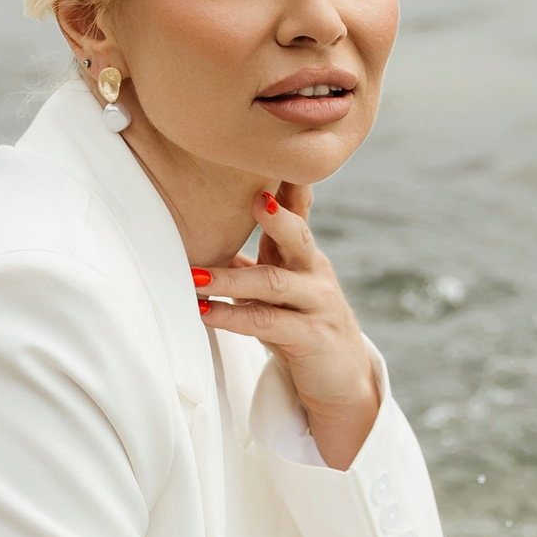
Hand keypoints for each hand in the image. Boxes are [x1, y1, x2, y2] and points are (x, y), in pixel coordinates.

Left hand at [196, 184, 380, 469]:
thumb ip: (254, 262)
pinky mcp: (311, 338)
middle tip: (256, 198)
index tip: (270, 155)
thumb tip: (210, 237)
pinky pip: (267, 323)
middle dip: (277, 217)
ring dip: (229, 279)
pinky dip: (233, 317)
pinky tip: (207, 312)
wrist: (342, 381)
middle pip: (297, 236)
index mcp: (304, 257)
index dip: (287, 185)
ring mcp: (317, 305)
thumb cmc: (301, 328)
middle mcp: (315, 274)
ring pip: (273, 283)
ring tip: (194, 277)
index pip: (298, 211)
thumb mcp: (278, 290)